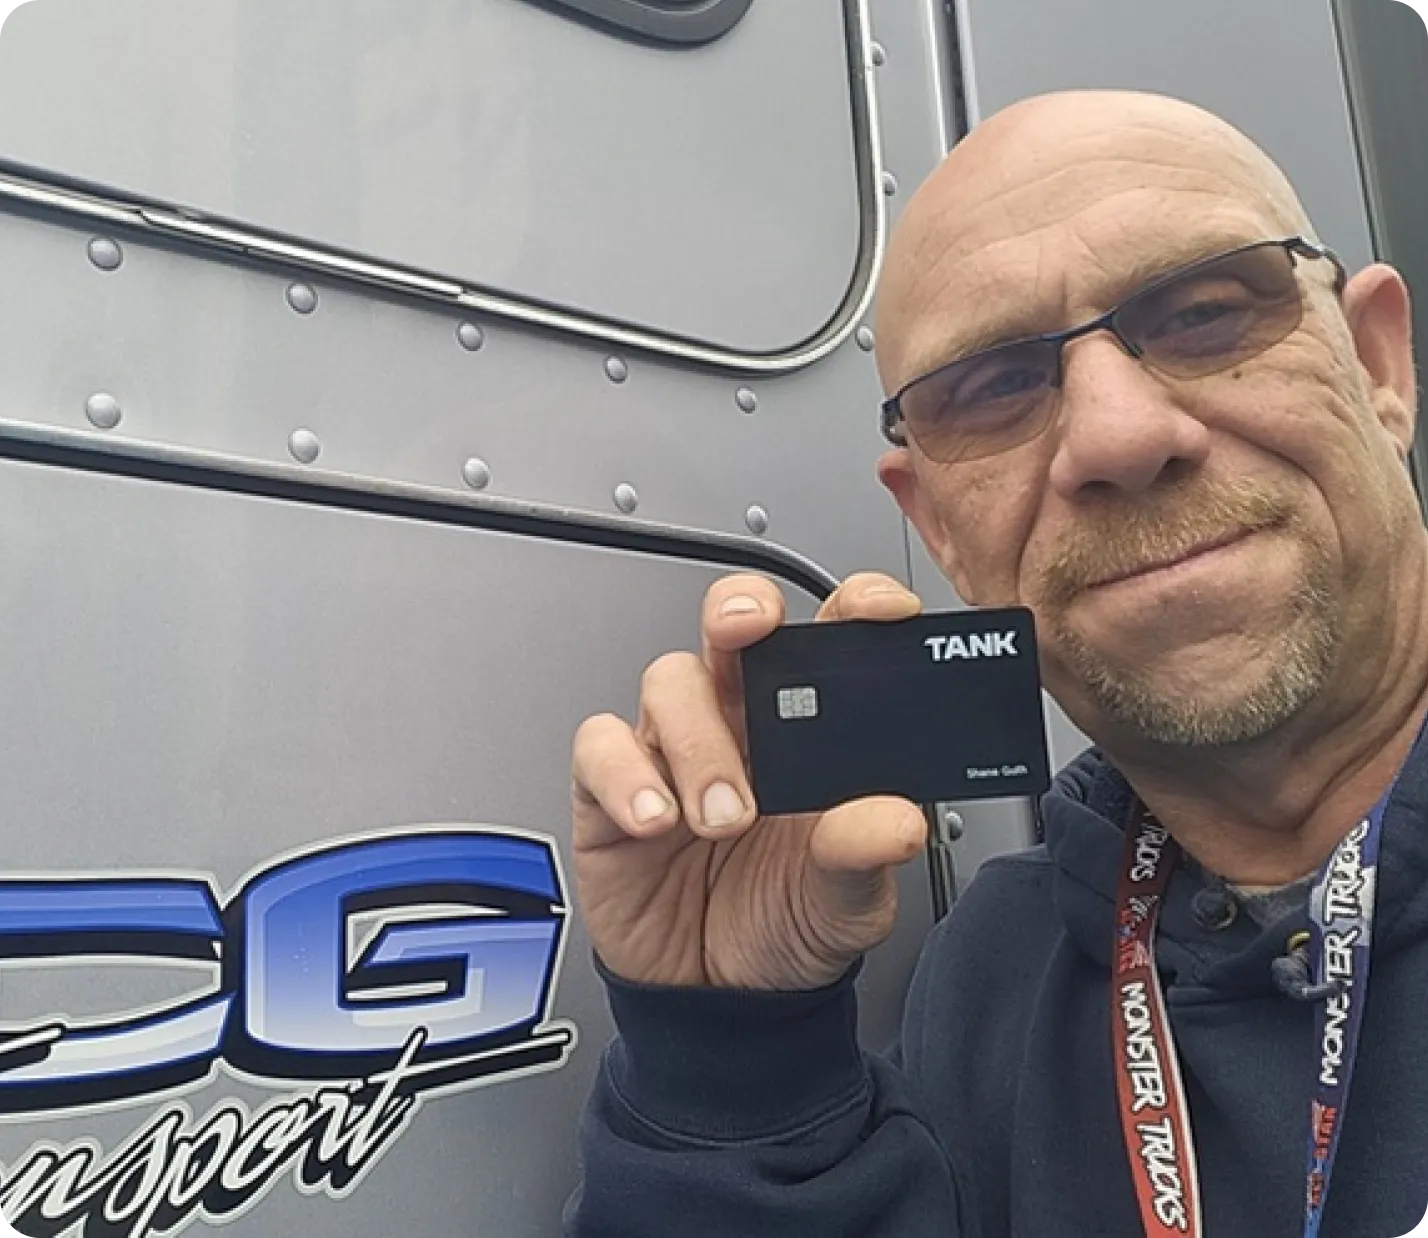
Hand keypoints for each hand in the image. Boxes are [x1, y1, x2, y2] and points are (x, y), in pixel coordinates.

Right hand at [571, 572, 928, 990]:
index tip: (877, 610)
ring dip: (696, 739)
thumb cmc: (785, 926)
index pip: (829, 641)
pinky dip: (624, 775)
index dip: (851, 606)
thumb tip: (896, 818)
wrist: (718, 1001)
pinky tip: (655, 820)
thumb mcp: (844, 903)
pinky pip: (601, 746)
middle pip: (732, 627)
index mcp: (809, 732)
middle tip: (753, 633)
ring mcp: (673, 751)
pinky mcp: (610, 788)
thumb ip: (864, 855)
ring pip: (670, 681)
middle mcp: (739, 724)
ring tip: (723, 816)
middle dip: (740, 612)